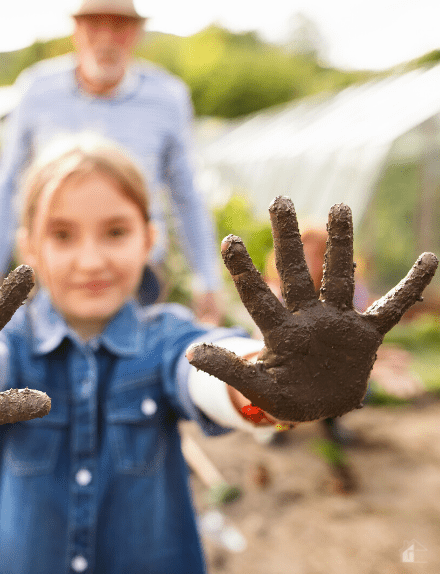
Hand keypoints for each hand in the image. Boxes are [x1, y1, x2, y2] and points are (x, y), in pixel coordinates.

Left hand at [187, 197, 436, 421]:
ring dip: (342, 244)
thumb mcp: (257, 386)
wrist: (317, 406)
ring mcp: (337, 322)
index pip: (257, 294)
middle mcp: (307, 317)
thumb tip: (190, 353)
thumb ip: (229, 369)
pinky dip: (410, 287)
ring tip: (339, 206)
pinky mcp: (365, 334)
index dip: (243, 269)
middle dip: (288, 238)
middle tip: (279, 200)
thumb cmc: (284, 395)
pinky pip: (392, 307)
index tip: (229, 239)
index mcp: (280, 331)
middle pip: (296, 272)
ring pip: (339, 276)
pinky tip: (431, 259)